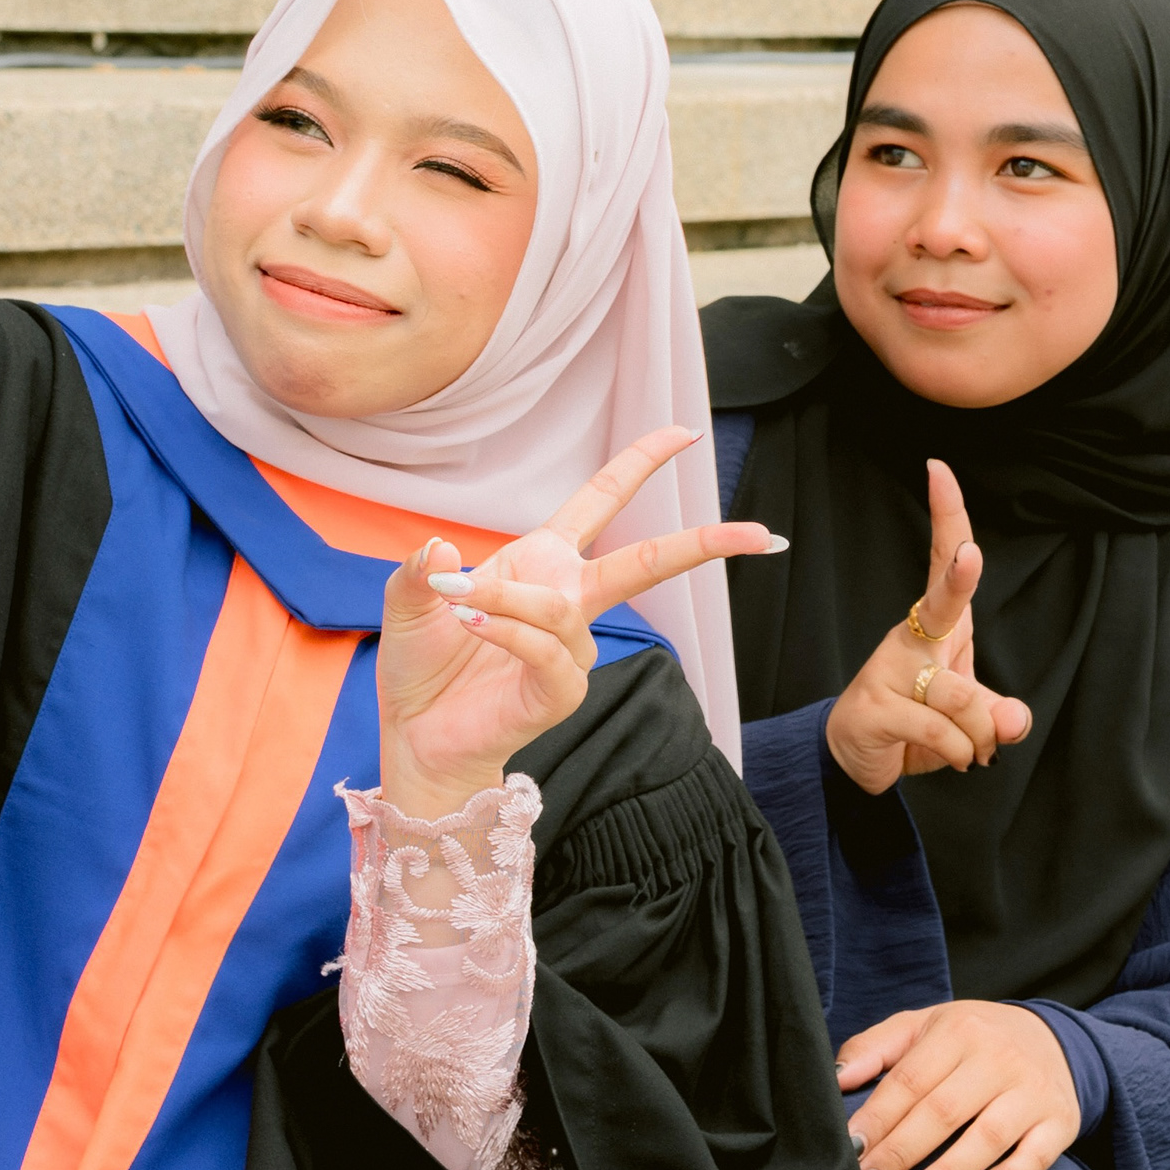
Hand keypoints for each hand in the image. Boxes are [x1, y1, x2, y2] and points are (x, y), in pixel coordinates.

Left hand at [376, 427, 779, 816]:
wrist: (418, 736)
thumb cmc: (424, 666)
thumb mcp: (409, 600)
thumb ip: (419, 568)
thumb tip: (442, 548)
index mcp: (545, 564)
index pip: (603, 502)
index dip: (641, 464)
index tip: (684, 433)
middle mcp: (569, 600)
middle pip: (647, 562)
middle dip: (704, 544)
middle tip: (761, 534)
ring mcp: (571, 649)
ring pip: (558, 610)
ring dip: (507, 601)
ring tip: (459, 603)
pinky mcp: (561, 690)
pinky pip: (545, 649)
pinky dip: (506, 632)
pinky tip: (472, 627)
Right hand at [824, 459, 1032, 794]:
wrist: (860, 759)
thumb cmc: (920, 719)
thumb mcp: (972, 717)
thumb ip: (998, 713)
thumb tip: (1013, 719)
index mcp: (937, 626)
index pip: (944, 561)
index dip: (947, 516)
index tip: (938, 470)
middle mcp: (911, 638)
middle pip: (940, 604)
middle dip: (957, 579)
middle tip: (970, 556)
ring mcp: (887, 671)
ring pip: (960, 697)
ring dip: (981, 737)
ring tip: (974, 753)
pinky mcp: (874, 709)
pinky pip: (940, 733)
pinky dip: (958, 754)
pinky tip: (953, 760)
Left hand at [840, 1000, 1081, 1169]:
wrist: (1052, 1038)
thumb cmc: (971, 1040)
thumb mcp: (924, 1027)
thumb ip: (874, 1048)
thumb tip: (836, 1080)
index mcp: (959, 1032)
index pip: (909, 1081)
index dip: (876, 1119)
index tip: (848, 1152)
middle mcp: (999, 1058)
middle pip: (943, 1111)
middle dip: (901, 1152)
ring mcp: (1033, 1091)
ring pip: (988, 1136)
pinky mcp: (1060, 1121)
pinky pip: (1036, 1156)